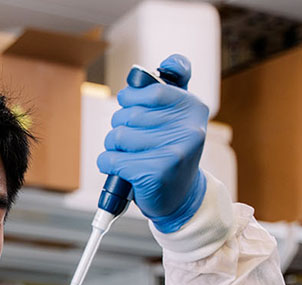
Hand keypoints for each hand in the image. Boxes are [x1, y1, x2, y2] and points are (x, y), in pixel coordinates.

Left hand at [97, 54, 208, 232]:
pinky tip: (121, 171)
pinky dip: (108, 164)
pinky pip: (111, 159)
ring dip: (113, 147)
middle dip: (119, 126)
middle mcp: (188, 128)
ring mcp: (174, 151)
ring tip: (127, 156)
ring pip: (117, 136)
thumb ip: (166, 90)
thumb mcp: (176, 118)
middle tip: (130, 140)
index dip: (132, 97)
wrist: (180, 198)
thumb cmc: (170, 154)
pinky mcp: (155, 173)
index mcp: (193, 108)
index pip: (152, 89)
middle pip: (129, 114)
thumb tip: (148, 70)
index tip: (131, 104)